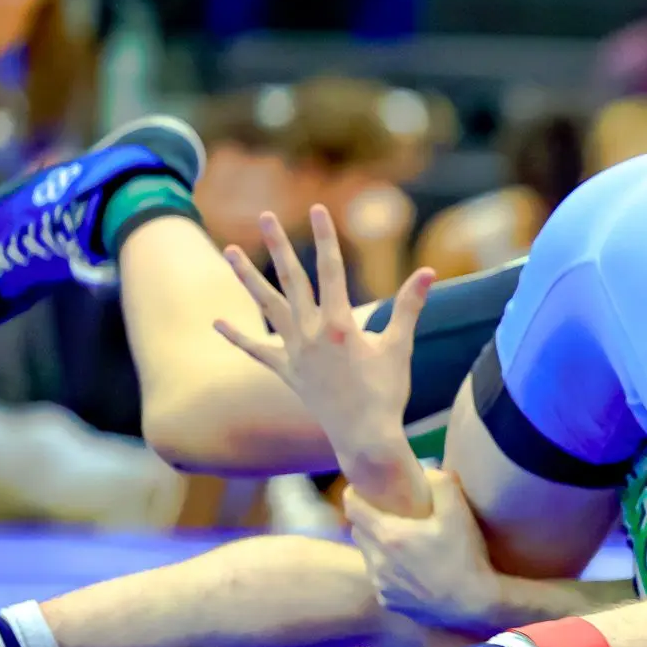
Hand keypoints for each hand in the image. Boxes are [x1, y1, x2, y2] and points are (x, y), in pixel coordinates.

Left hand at [214, 204, 435, 469]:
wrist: (365, 436)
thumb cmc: (387, 393)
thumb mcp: (400, 347)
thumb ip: (409, 307)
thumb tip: (428, 273)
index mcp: (340, 325)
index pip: (331, 270)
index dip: (326, 237)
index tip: (319, 209)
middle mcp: (311, 334)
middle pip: (292, 280)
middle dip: (279, 246)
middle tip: (266, 217)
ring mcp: (295, 353)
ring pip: (267, 307)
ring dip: (247, 278)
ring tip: (228, 253)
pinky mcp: (288, 372)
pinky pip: (257, 351)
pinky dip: (238, 337)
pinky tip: (217, 322)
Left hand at [342, 467, 501, 629]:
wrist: (475, 605)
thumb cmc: (465, 557)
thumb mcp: (459, 513)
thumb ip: (441, 483)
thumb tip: (427, 470)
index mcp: (388, 535)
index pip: (352, 508)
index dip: (354, 494)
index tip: (362, 489)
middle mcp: (377, 561)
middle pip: (358, 531)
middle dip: (367, 520)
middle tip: (386, 514)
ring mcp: (381, 585)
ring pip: (368, 557)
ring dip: (377, 546)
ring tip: (400, 544)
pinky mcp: (388, 602)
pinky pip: (380, 580)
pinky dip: (388, 571)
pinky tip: (409, 571)